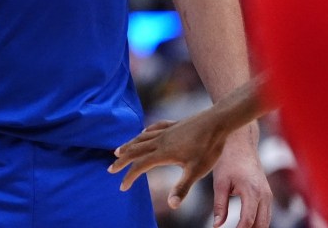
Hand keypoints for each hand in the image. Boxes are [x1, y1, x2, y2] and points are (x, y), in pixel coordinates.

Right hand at [110, 114, 227, 207]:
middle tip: (110, 168)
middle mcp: (160, 140)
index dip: (129, 177)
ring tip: (119, 150)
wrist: (217, 122)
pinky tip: (144, 132)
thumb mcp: (197, 171)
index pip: (140, 166)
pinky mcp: (173, 125)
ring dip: (128, 145)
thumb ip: (182, 188)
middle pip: (135, 150)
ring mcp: (165, 131)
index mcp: (162, 153)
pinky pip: (153, 128)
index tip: (122, 187)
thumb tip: (172, 205)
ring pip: (141, 138)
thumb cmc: (208, 148)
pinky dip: (144, 133)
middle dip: (122, 160)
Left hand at [206, 134, 271, 227]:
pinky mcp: (267, 194)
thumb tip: (216, 226)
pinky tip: (245, 226)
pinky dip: (257, 222)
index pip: (247, 221)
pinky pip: (266, 214)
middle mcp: (265, 195)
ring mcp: (268, 195)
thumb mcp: (219, 183)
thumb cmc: (228, 160)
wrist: (241, 143)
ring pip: (266, 221)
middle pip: (261, 225)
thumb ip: (219, 206)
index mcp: (252, 192)